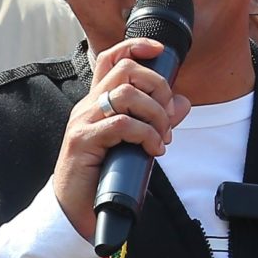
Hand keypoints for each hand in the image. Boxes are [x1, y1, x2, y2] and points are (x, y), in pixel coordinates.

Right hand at [52, 34, 193, 240]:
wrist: (75, 211)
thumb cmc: (103, 178)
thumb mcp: (134, 144)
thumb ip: (156, 120)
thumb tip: (183, 103)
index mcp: (97, 103)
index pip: (112, 59)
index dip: (136, 46)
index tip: (160, 51)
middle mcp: (88, 106)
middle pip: (126, 70)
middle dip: (158, 87)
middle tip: (167, 116)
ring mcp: (84, 122)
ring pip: (126, 94)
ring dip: (155, 114)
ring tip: (162, 138)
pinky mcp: (84, 141)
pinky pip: (123, 124)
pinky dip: (146, 135)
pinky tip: (152, 150)